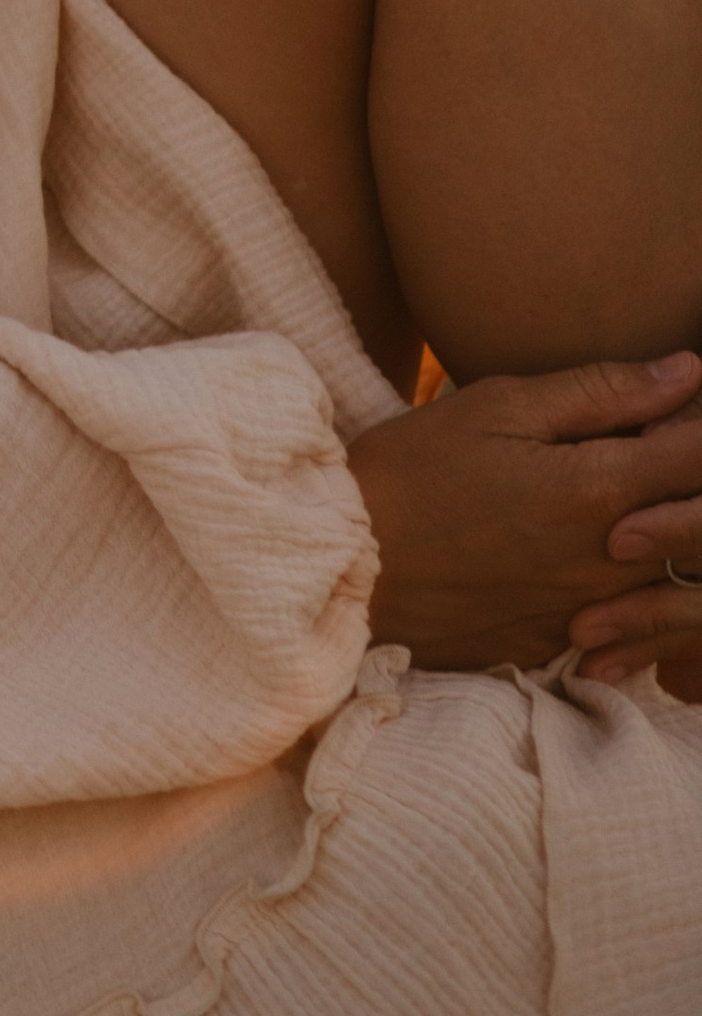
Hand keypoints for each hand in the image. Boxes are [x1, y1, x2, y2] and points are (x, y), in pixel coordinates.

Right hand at [347, 350, 701, 678]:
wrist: (348, 568)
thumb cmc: (415, 469)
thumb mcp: (498, 408)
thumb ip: (599, 391)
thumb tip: (688, 370)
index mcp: (597, 490)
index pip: (701, 456)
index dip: (699, 425)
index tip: (679, 407)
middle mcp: (612, 561)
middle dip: (692, 483)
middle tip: (652, 450)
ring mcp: (593, 612)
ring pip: (675, 579)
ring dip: (666, 533)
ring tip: (612, 500)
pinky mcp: (568, 645)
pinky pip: (632, 620)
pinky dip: (632, 587)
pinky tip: (583, 553)